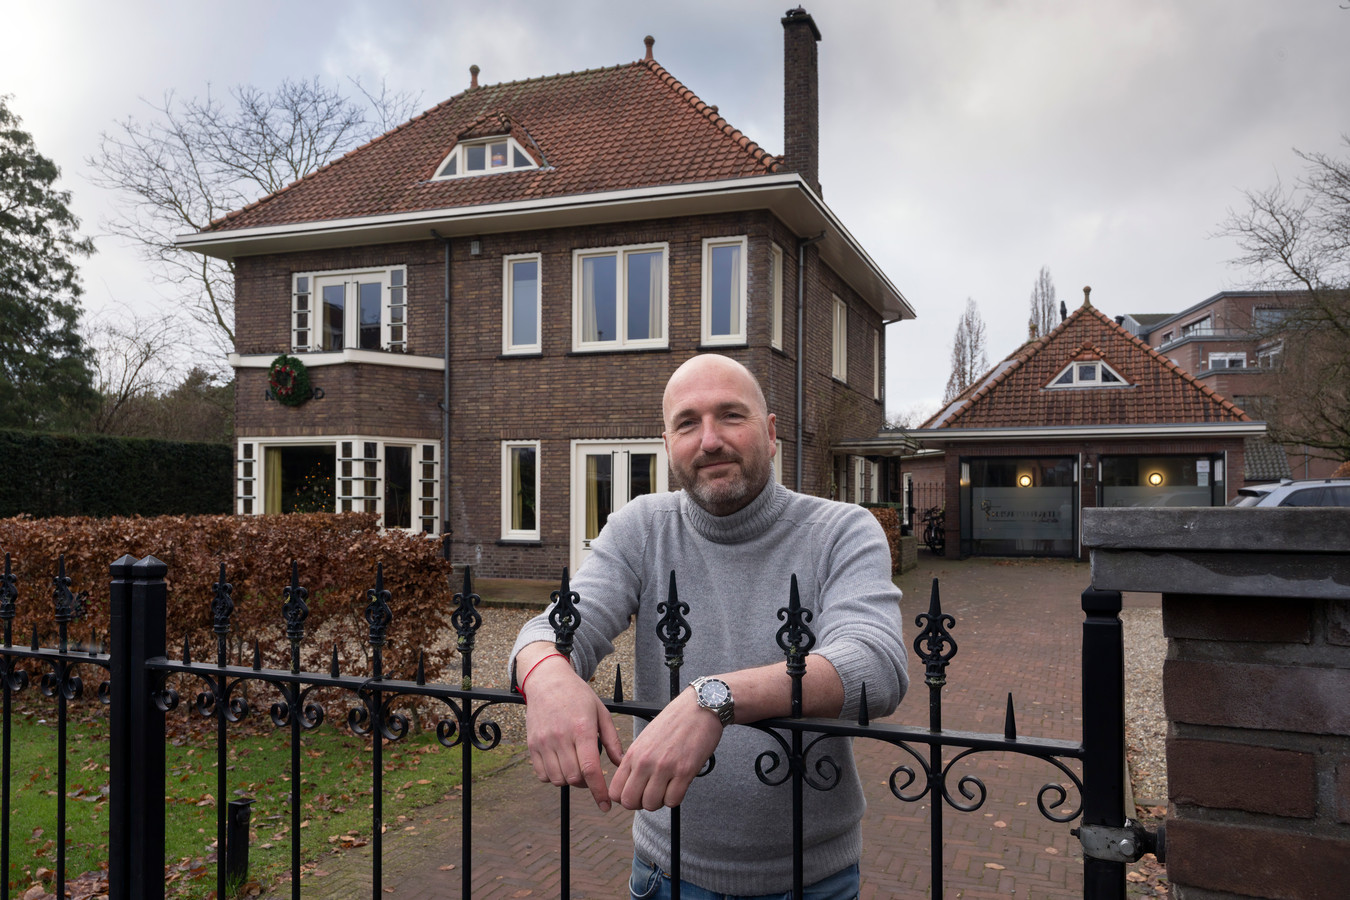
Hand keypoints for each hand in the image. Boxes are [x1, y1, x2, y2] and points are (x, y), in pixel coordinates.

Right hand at [521, 653, 623, 810]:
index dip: (599, 791)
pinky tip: (561, 765)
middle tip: (591, 775)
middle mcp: (561, 737)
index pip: (590, 769)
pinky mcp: (532, 745)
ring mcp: (544, 742)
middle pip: (574, 778)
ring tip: (576, 768)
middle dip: (586, 784)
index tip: (606, 805)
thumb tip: (622, 765)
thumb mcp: (601, 712)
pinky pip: (542, 775)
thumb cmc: (578, 696)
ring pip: (558, 779)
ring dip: (570, 781)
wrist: (547, 680)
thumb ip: (612, 740)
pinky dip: (553, 777)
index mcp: (582, 729)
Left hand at [607, 688, 722, 810]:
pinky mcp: (685, 771)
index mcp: (633, 753)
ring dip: (660, 801)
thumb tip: (631, 785)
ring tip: (667, 787)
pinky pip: (673, 801)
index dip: (625, 798)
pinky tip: (679, 785)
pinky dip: (675, 798)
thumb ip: (636, 761)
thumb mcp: (645, 738)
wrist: (699, 708)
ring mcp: (664, 767)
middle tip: (652, 793)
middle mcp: (645, 761)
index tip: (636, 793)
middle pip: (630, 802)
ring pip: (651, 805)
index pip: (616, 791)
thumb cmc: (674, 722)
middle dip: (641, 803)